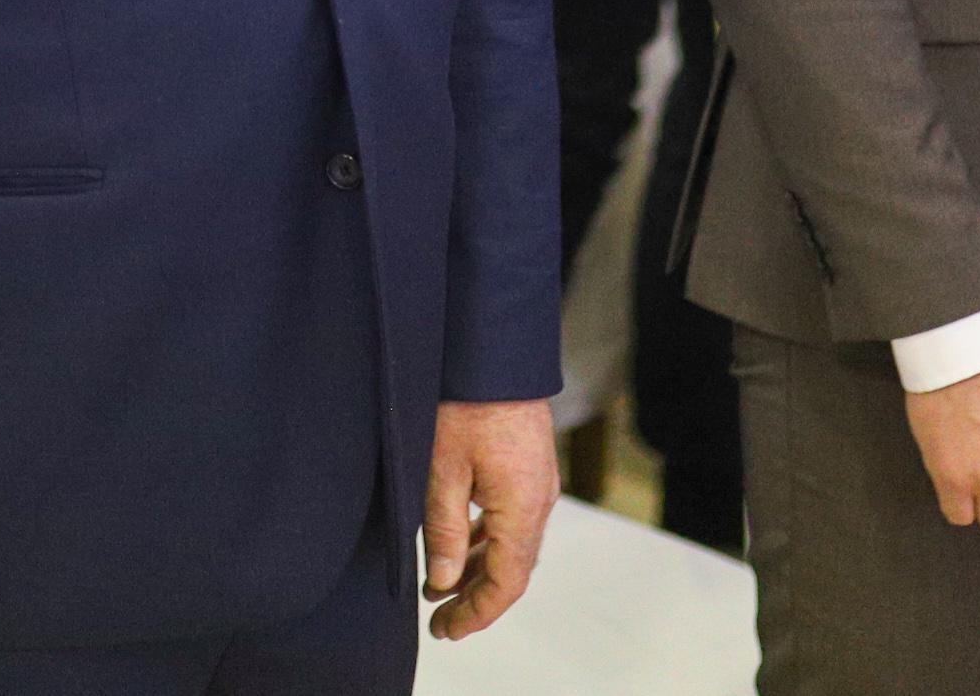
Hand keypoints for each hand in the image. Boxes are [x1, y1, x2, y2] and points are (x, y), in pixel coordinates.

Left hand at [423, 397, 559, 640]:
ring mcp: (538, 484)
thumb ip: (445, 531)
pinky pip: (512, 521)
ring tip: (442, 589)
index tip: (446, 629)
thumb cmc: (467, 400)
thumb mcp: (442, 468)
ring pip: (513, 546)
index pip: (507, 583)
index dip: (477, 613)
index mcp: (523, 507)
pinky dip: (487, 543)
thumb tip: (443, 582)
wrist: (493, 350)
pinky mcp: (529, 469)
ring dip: (480, 572)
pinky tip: (460, 548)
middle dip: (476, 599)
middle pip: (513, 570)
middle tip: (439, 620)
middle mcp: (539, 501)